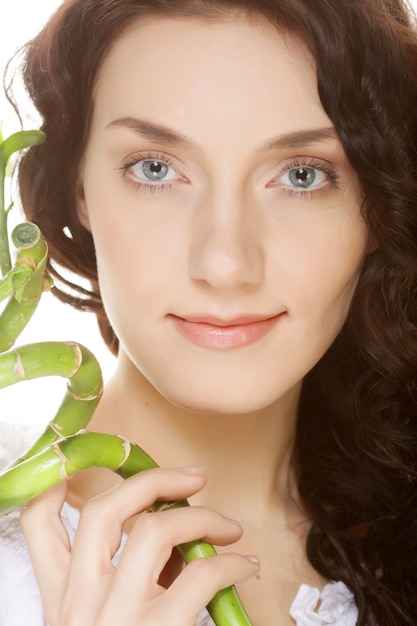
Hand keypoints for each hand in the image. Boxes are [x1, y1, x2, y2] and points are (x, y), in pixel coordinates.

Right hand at [20, 467, 258, 625]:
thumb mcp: (103, 625)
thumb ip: (126, 579)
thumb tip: (173, 535)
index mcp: (61, 599)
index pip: (36, 521)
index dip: (60, 480)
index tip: (97, 461)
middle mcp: (80, 603)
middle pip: (104, 510)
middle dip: (153, 479)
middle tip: (191, 478)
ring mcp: (116, 618)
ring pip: (154, 530)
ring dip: (200, 517)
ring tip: (227, 524)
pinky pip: (202, 575)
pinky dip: (232, 562)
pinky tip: (244, 565)